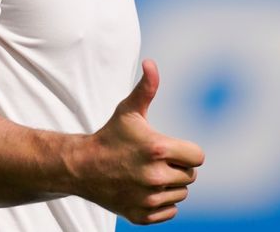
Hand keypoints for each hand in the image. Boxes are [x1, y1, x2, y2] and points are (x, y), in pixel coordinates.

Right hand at [73, 59, 204, 224]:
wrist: (81, 167)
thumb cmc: (110, 136)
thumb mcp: (128, 111)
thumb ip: (146, 88)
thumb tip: (151, 63)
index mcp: (158, 149)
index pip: (198, 157)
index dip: (186, 151)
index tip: (168, 148)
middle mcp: (155, 177)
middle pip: (190, 176)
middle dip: (177, 167)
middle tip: (154, 161)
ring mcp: (148, 199)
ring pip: (181, 194)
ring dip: (170, 185)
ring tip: (148, 174)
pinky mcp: (141, 215)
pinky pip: (170, 212)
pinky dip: (162, 203)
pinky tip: (144, 190)